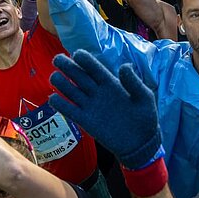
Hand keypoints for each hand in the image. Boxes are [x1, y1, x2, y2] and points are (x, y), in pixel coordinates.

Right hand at [48, 51, 160, 169]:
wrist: (141, 144)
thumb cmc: (145, 118)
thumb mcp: (144, 98)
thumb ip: (134, 82)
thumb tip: (124, 66)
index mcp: (111, 82)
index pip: (94, 68)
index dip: (85, 60)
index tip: (76, 54)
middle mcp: (97, 91)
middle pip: (78, 76)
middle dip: (67, 66)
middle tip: (57, 59)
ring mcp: (90, 106)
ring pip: (71, 90)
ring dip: (61, 83)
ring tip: (54, 77)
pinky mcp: (85, 121)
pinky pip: (70, 110)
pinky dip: (60, 104)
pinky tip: (53, 99)